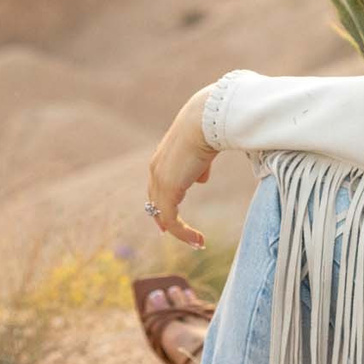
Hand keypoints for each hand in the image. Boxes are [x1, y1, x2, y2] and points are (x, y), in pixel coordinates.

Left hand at [145, 87, 216, 246]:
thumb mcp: (203, 149)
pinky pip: (171, 219)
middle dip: (164, 220)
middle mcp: (155, 171)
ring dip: (179, 231)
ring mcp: (159, 181)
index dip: (162, 204)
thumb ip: (200, 165)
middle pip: (155, 202)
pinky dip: (183, 233)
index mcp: (162, 159)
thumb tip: (200, 179)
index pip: (157, 187)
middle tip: (175, 234)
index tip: (169, 220)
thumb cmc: (208, 128)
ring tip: (197, 242)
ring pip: (163, 215)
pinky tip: (198, 240)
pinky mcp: (168, 191)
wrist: (203, 121)